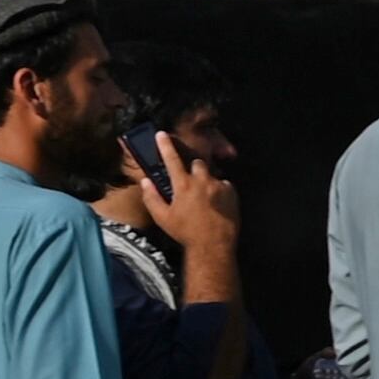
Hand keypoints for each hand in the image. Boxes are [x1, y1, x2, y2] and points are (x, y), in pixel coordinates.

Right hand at [125, 139, 240, 272]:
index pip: (171, 160)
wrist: (213, 244)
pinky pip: (224, 185)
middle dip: (193, 170)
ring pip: (211, 176)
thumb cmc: (185, 232)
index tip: (162, 134)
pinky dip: (219, 191)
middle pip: (197, 164)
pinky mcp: (232, 192)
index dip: (165, 146)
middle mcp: (202, 181)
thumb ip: (152, 197)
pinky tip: (215, 205)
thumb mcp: (162, 217)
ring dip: (206, 182)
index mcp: (183, 185)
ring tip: (203, 200)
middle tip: (189, 185)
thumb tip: (145, 181)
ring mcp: (219, 185)